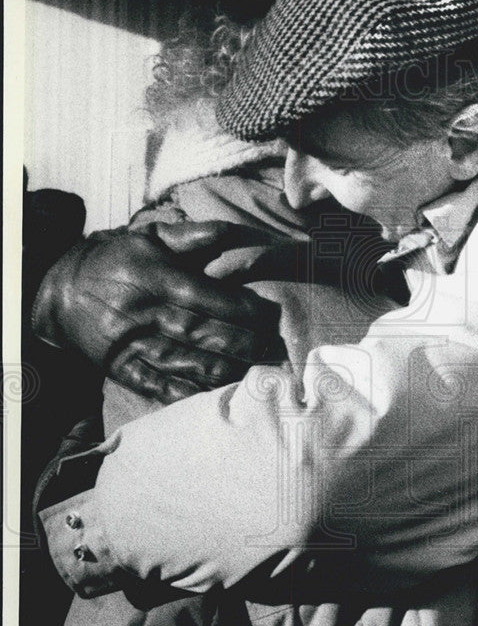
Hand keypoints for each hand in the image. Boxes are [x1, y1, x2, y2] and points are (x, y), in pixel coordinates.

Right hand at [32, 223, 286, 403]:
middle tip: (271, 349)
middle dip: (240, 343)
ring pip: (181, 360)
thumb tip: (231, 232)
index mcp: (153, 277)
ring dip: (219, 370)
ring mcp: (129, 341)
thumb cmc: (116, 259)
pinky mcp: (118, 366)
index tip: (269, 317)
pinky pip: (153, 384)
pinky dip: (182, 391)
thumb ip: (190, 236)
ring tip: (251, 372)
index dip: (240, 309)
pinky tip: (210, 393)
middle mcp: (142, 311)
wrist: (58, 289)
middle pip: (199, 331)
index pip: (205, 296)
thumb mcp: (148, 238)